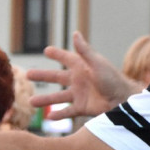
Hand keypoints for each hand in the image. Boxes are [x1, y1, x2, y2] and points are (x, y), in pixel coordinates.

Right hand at [26, 31, 140, 119]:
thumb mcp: (96, 63)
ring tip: (31, 101)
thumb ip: (84, 51)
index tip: (46, 50)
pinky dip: (59, 114)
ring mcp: (79, 94)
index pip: (66, 57)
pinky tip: (48, 117)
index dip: (57, 54)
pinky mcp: (82, 107)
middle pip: (56, 77)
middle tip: (27, 74)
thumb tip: (75, 33)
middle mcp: (78, 80)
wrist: (123, 100)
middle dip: (42, 76)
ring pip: (58, 97)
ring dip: (45, 99)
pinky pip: (67, 111)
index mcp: (82, 67)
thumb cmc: (113, 79)